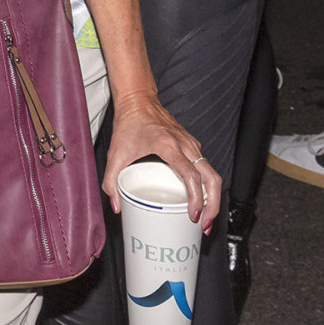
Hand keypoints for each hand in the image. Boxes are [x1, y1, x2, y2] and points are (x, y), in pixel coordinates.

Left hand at [104, 92, 217, 229]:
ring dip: (212, 198)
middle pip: (211, 179)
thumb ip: (111, 180)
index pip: (191, 175)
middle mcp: (185, 145)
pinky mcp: (193, 145)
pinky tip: (198, 199)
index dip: (196, 198)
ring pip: (212, 174)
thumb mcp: (115, 152)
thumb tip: (116, 205)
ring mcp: (192, 144)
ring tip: (203, 217)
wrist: (138, 100)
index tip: (193, 215)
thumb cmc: (128, 123)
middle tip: (204, 224)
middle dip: (212, 205)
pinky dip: (207, 186)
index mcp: (168, 145)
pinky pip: (206, 168)